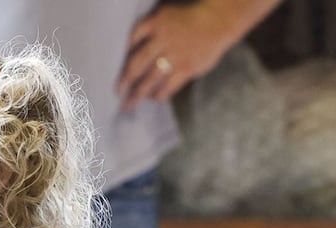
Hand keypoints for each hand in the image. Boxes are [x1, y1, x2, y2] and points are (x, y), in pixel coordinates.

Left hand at [119, 3, 241, 110]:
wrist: (219, 20)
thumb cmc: (189, 19)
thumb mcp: (166, 16)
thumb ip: (149, 30)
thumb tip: (128, 52)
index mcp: (157, 23)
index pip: (133, 38)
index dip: (122, 55)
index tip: (116, 68)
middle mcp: (164, 39)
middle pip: (137, 63)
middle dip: (125, 80)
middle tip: (117, 92)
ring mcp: (176, 54)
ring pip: (150, 78)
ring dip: (138, 93)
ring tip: (130, 103)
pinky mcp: (187, 67)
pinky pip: (169, 85)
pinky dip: (159, 94)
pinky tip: (153, 98)